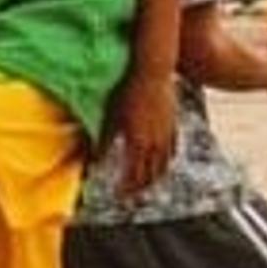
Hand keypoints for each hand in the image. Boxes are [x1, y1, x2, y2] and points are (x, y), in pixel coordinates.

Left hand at [112, 69, 176, 195]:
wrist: (152, 72)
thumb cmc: (126, 91)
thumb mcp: (111, 116)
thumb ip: (103, 140)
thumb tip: (94, 161)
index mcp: (137, 143)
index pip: (134, 175)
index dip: (126, 188)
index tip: (118, 196)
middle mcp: (155, 143)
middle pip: (150, 174)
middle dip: (139, 187)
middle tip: (130, 195)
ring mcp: (166, 134)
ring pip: (163, 164)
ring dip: (154, 178)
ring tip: (146, 185)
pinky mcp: (173, 124)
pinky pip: (172, 150)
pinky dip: (167, 162)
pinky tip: (164, 164)